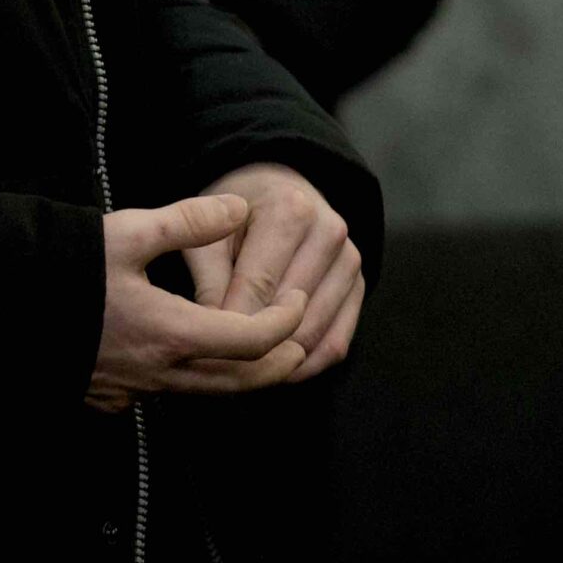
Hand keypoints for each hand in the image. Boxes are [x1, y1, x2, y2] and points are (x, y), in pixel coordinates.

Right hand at [87, 194, 307, 412]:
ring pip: (205, 394)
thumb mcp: (130, 231)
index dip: (284, 324)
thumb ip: (189, 221)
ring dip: (240, 375)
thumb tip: (238, 207)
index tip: (298, 302)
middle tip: (300, 339)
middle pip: (238, 383)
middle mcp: (159, 374)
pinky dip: (196, 381)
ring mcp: (133, 392)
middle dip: (277, 363)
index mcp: (172, 333)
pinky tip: (191, 358)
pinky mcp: (110, 397)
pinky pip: (167, 396)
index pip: (251, 342)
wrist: (1, 303)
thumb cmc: (66, 265)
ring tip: (259, 350)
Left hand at [183, 164, 362, 382]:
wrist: (275, 189)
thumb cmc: (235, 216)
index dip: (228, 323)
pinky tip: (277, 371)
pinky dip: (308, 364)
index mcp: (290, 210)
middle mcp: (330, 232)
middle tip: (220, 369)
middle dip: (253, 345)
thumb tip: (208, 334)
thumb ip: (208, 278)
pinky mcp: (359, 286)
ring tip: (244, 373)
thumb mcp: (210, 232)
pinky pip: (337, 342)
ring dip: (280, 361)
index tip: (203, 349)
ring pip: (315, 333)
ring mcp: (350, 260)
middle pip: (289, 313)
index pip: (257, 285)